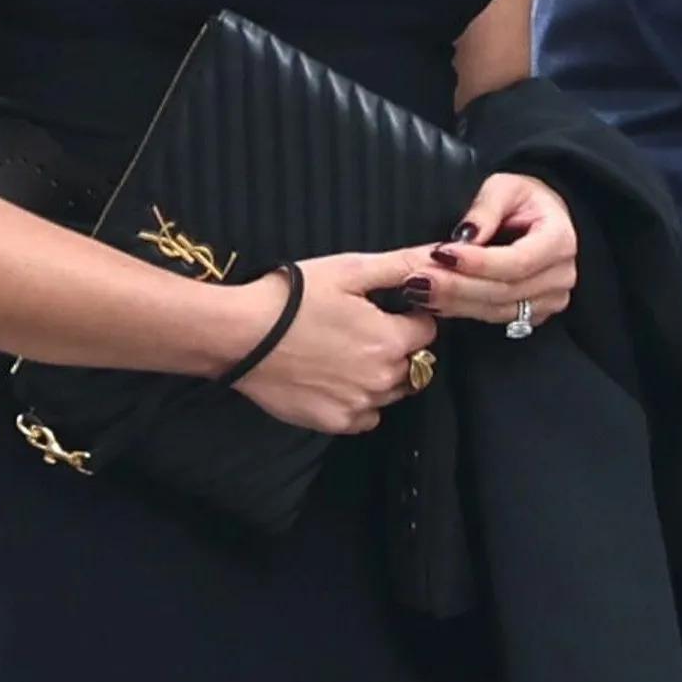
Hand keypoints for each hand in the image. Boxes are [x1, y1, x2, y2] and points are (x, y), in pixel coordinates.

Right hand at [233, 248, 438, 435]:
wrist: (240, 335)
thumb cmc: (293, 297)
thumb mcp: (350, 270)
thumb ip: (401, 266)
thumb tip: (441, 257)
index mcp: (390, 340)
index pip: (427, 331)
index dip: (409, 317)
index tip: (386, 309)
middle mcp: (382, 378)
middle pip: (414, 364)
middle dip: (398, 347)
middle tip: (361, 329)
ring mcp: (358, 405)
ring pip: (392, 392)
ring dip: (382, 375)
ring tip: (345, 352)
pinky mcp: (334, 423)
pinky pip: (366, 417)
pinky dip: (360, 401)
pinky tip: (336, 378)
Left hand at [416, 172, 578, 327]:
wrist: (545, 219)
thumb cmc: (526, 199)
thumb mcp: (505, 187)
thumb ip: (485, 208)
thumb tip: (465, 235)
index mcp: (560, 240)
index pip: (517, 261)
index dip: (478, 263)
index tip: (441, 254)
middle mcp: (561, 276)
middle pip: (504, 290)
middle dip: (457, 286)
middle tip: (418, 278)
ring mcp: (550, 299)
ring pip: (497, 309)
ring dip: (455, 302)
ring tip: (419, 289)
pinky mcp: (534, 314)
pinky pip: (495, 317)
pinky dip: (463, 309)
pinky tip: (437, 301)